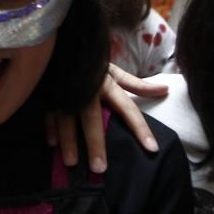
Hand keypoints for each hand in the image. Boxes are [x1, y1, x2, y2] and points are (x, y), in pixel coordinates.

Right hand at [45, 64, 161, 171]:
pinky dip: (50, 128)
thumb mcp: (113, 71)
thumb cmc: (90, 62)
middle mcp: (87, 90)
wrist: (58, 46)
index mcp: (106, 84)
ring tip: (71, 162)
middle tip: (100, 168)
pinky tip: (52, 144)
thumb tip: (165, 90)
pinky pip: (48, 112)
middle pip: (92, 119)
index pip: (127, 108)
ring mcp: (65, 92)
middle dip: (95, 143)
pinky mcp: (48, 93)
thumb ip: (136, 84)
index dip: (140, 127)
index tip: (152, 148)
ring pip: (67, 118)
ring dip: (68, 141)